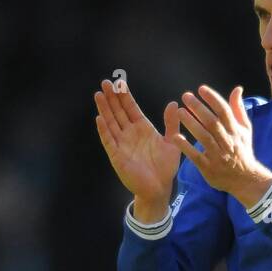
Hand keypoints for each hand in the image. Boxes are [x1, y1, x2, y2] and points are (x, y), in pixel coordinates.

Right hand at [94, 78, 180, 212]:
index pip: (131, 108)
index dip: (125, 96)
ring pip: (111, 123)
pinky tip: (99, 118)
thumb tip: (173, 103)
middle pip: (118, 112)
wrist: (159, 189)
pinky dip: (104, 130)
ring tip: (99, 94)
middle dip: (112, 97)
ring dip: (104, 109)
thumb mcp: (172, 142)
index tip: (120, 82)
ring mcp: (122, 144)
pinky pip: (109, 141)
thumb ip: (171, 123)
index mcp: (142, 128)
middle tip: (105, 82)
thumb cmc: (165, 167)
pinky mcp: (117, 156)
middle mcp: (130, 134)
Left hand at [170, 85, 271, 202]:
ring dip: (191, 123)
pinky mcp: (208, 168)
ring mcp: (218, 156)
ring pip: (204, 137)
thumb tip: (237, 89)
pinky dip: (185, 146)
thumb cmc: (242, 151)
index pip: (224, 111)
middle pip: (212, 122)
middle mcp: (227, 142)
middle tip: (186, 96)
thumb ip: (238, 109)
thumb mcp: (245, 130)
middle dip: (199, 108)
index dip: (213, 99)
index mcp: (235, 131)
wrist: (245, 180)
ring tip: (179, 111)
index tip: (201, 89)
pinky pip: (196, 156)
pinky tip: (175, 137)